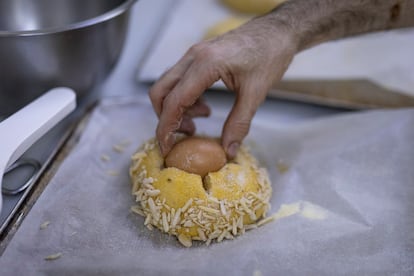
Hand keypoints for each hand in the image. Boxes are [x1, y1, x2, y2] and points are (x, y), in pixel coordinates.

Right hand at [149, 16, 297, 158]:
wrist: (278, 31)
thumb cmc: (270, 54)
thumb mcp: (256, 93)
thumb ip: (239, 123)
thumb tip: (228, 151)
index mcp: (206, 64)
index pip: (174, 100)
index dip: (166, 128)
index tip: (167, 148)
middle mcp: (193, 56)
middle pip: (161, 91)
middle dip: (166, 118)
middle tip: (186, 134)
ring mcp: (194, 54)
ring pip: (168, 85)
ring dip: (177, 108)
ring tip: (201, 119)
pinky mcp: (198, 56)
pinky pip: (180, 80)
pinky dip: (185, 98)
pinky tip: (204, 106)